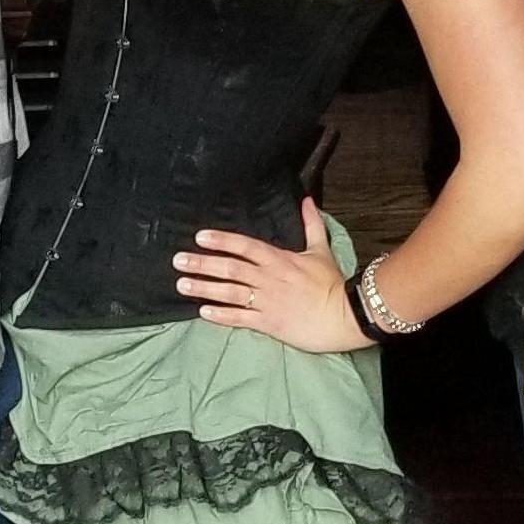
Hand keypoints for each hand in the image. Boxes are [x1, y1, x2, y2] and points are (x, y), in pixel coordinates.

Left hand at [173, 199, 369, 352]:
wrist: (345, 315)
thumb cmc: (333, 283)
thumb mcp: (321, 250)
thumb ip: (311, 224)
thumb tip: (306, 200)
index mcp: (279, 259)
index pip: (245, 246)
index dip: (221, 240)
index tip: (200, 237)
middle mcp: (268, 278)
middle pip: (230, 268)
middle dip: (202, 263)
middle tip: (178, 261)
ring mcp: (267, 301)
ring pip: (229, 292)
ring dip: (204, 287)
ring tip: (181, 284)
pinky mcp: (269, 323)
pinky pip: (239, 318)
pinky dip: (220, 314)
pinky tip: (203, 311)